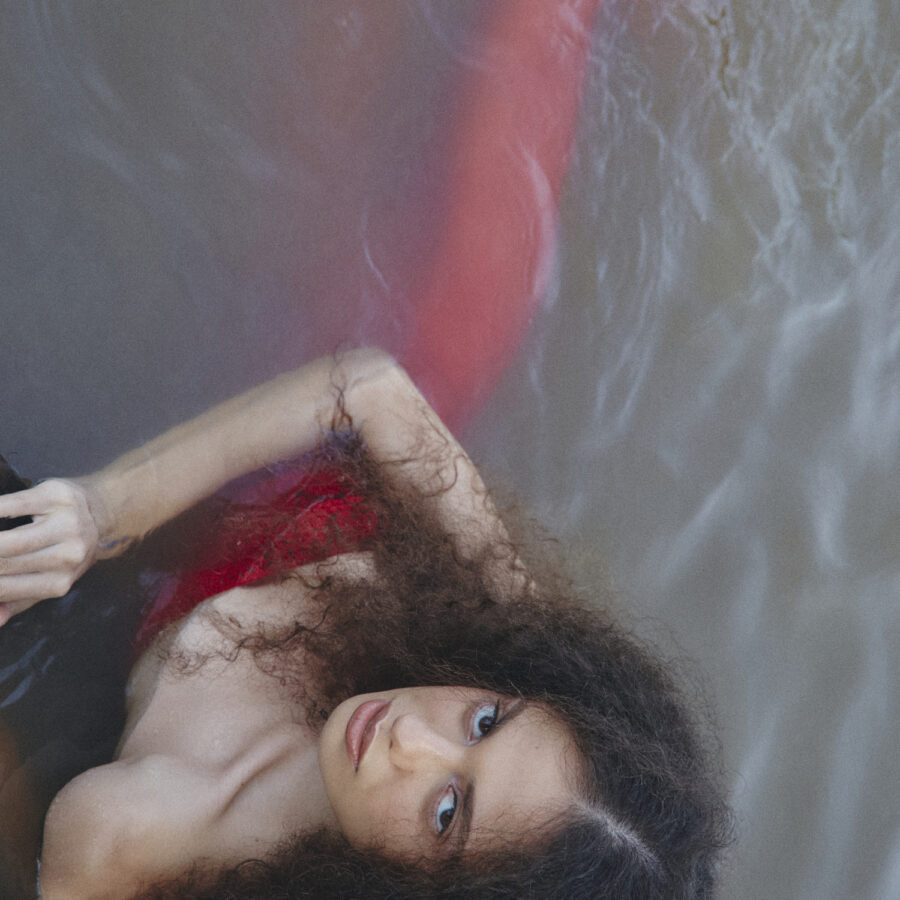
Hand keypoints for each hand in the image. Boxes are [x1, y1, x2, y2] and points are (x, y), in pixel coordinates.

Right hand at [0, 479, 100, 625]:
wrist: (100, 514)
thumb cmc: (65, 549)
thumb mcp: (48, 579)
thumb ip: (18, 600)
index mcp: (59, 581)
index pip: (3, 588)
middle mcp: (67, 556)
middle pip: (2, 564)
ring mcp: (66, 525)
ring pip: (5, 540)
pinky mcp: (57, 497)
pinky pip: (11, 504)